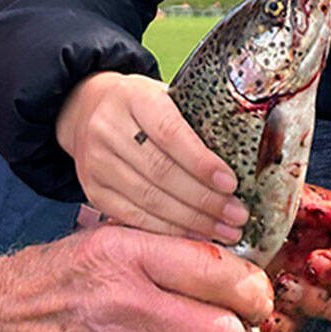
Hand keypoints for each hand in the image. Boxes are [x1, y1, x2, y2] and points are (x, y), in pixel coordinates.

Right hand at [57, 71, 246, 243]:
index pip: (169, 133)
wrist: (85, 110)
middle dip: (205, 199)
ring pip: (148, 199)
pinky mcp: (92, 189)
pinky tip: (193, 236)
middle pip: (161, 172)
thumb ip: (193, 120)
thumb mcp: (163, 95)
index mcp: (133, 97)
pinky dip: (166, 230)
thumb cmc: (141, 106)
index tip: (231, 183)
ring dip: (192, 221)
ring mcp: (96, 161)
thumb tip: (244, 157)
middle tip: (237, 215)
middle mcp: (108, 128)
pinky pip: (133, 217)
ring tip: (224, 231)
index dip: (201, 162)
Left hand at [260, 184, 330, 331]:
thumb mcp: (278, 197)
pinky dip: (284, 325)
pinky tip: (268, 320)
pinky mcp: (289, 311)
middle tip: (316, 262)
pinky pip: (296, 327)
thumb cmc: (253, 206)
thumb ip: (307, 205)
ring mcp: (314, 286)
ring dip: (317, 299)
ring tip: (285, 284)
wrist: (219, 230)